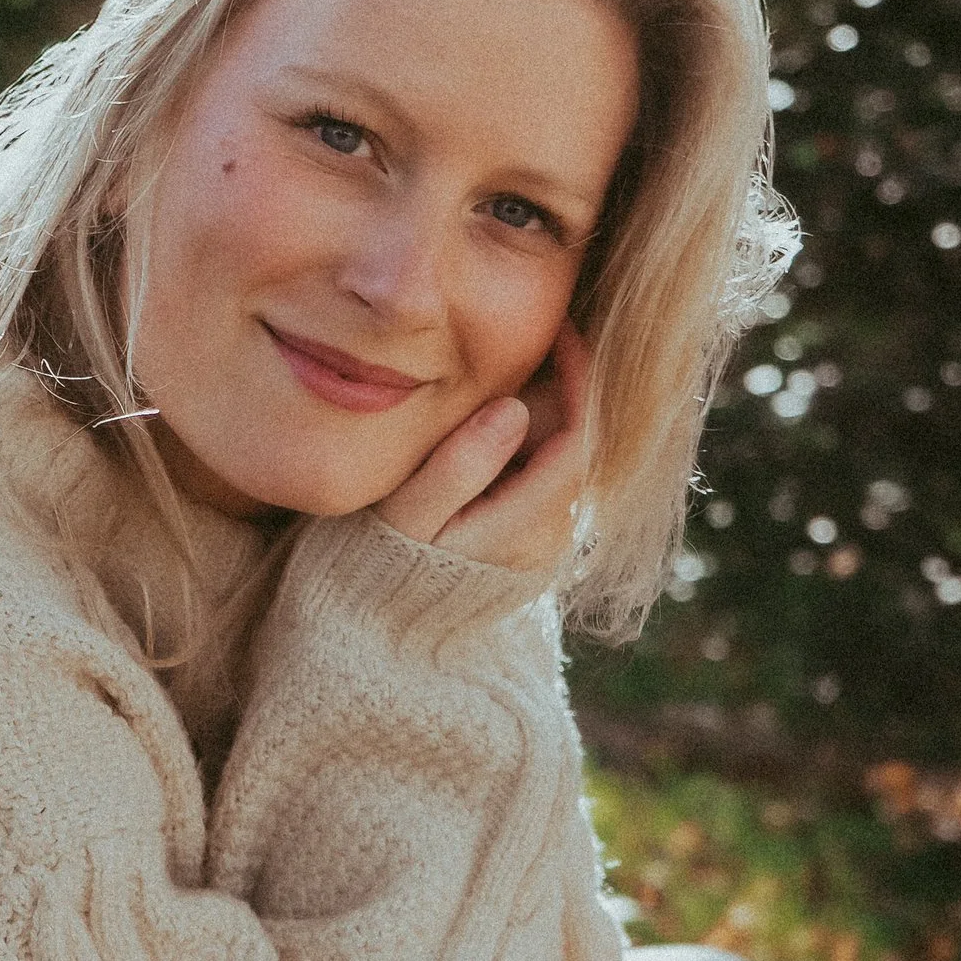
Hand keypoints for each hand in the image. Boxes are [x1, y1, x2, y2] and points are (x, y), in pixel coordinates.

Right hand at [378, 322, 590, 580]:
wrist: (378, 631)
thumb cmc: (381, 566)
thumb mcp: (407, 516)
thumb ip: (460, 465)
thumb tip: (513, 409)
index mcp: (530, 527)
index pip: (583, 440)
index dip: (581, 377)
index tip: (558, 329)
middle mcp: (551, 534)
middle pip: (571, 439)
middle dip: (547, 389)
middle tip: (500, 351)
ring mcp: (542, 536)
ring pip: (554, 451)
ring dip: (530, 410)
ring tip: (478, 388)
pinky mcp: (526, 533)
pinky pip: (536, 467)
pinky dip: (517, 435)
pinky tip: (475, 424)